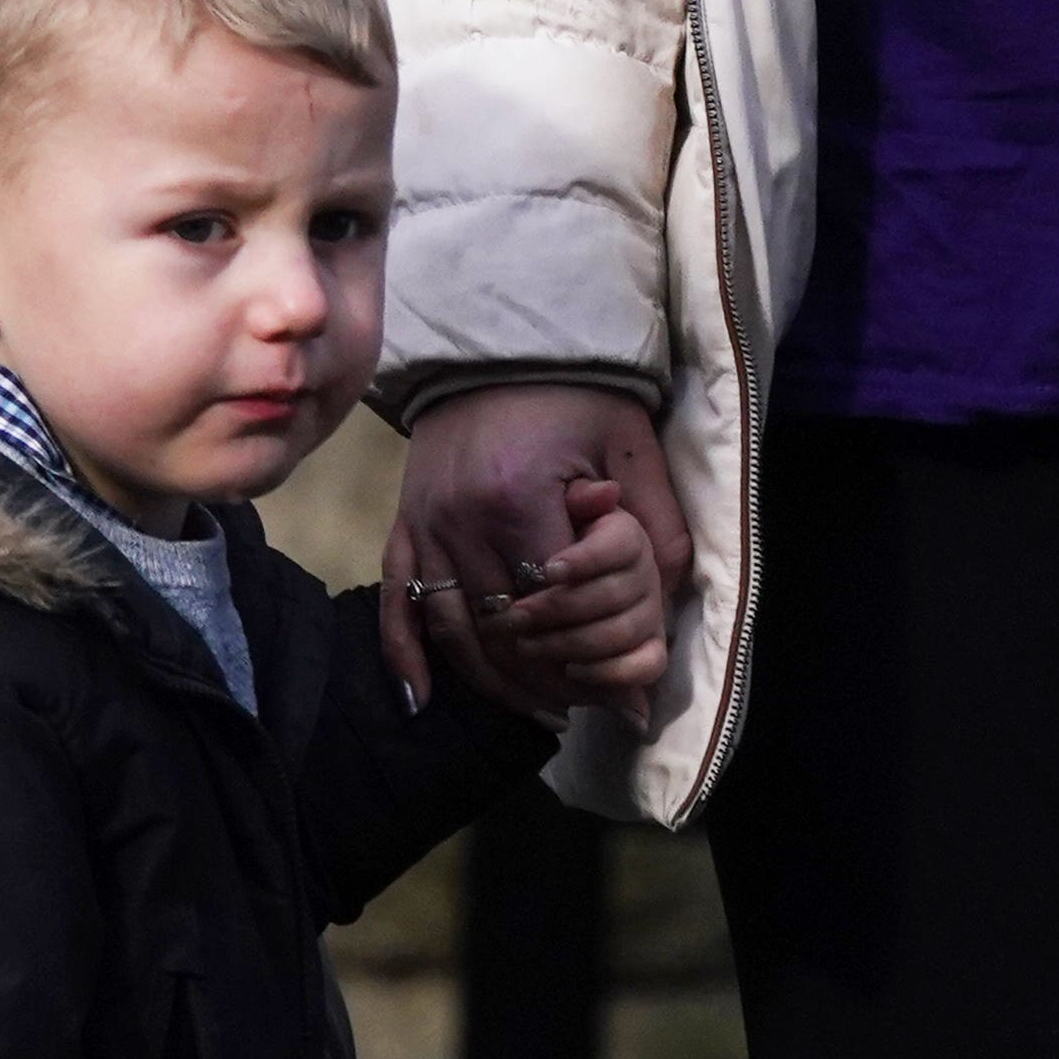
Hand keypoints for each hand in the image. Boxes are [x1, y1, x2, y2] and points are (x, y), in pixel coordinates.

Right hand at [380, 383, 684, 728]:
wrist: (501, 349)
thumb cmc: (576, 396)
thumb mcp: (631, 452)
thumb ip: (653, 531)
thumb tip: (663, 619)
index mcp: (518, 498)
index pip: (552, 608)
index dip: (587, 655)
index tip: (618, 685)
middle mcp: (460, 518)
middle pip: (502, 629)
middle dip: (547, 679)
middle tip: (586, 708)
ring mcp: (424, 522)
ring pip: (452, 630)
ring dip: (493, 681)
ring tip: (539, 710)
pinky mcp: (404, 522)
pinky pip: (395, 600)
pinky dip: (405, 654)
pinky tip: (421, 700)